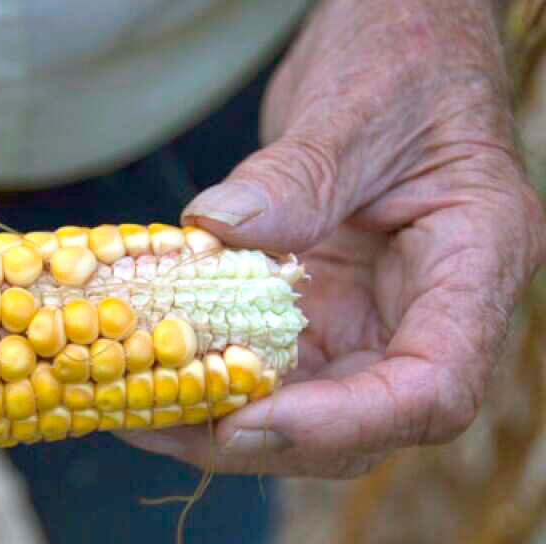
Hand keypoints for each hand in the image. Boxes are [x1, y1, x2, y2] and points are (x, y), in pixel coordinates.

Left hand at [118, 0, 544, 476]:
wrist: (391, 42)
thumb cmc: (400, 60)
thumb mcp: (355, 108)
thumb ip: (300, 175)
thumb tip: (216, 226)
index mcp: (474, 265)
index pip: (431, 388)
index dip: (342, 423)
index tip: (245, 422)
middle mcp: (426, 313)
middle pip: (361, 423)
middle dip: (259, 438)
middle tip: (157, 425)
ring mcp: (370, 318)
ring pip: (305, 408)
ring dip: (217, 421)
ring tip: (131, 412)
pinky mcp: (317, 311)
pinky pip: (266, 364)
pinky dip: (206, 375)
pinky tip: (138, 369)